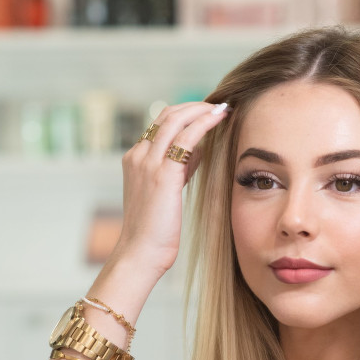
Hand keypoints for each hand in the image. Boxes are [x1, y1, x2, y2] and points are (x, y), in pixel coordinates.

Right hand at [113, 101, 229, 279]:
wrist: (140, 253)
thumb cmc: (156, 232)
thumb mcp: (167, 193)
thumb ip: (180, 169)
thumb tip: (199, 149)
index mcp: (135, 159)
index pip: (161, 125)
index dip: (186, 115)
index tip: (208, 114)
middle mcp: (138, 155)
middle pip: (167, 115)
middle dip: (195, 107)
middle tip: (219, 106)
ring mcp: (147, 162)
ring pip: (175, 119)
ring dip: (201, 109)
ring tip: (224, 108)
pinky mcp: (163, 173)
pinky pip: (186, 137)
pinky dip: (205, 123)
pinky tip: (221, 119)